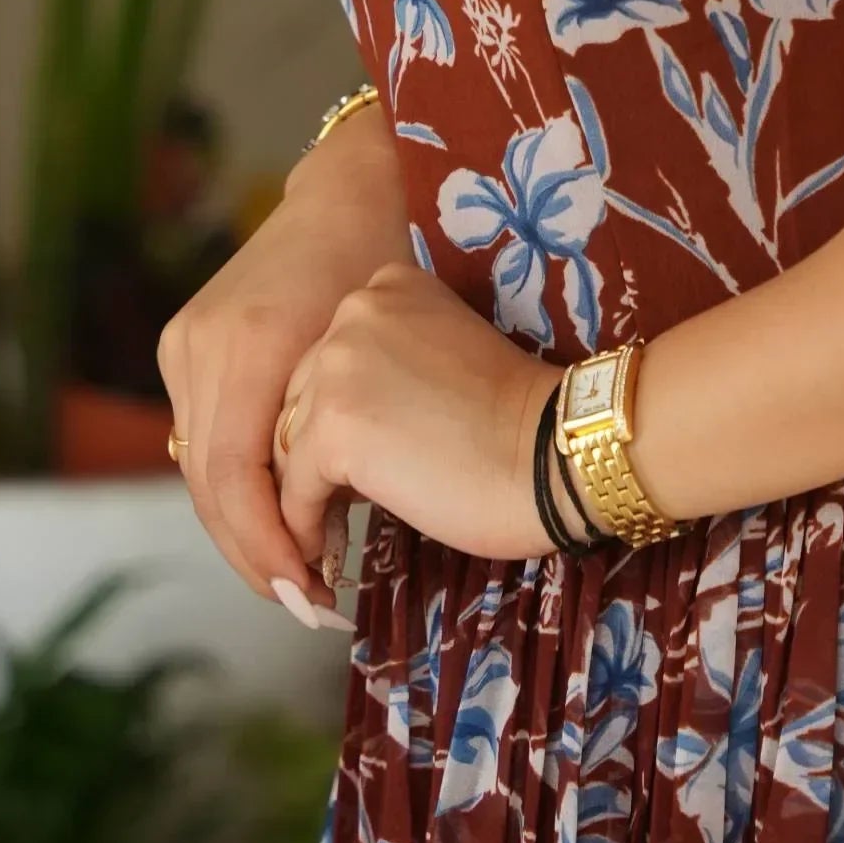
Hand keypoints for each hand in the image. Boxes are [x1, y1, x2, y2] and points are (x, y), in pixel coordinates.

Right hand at [157, 102, 412, 611]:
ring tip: (292, 576)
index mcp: (253, 345)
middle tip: (303, 604)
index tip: (307, 594)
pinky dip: (235, 485)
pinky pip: (203, 436)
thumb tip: (330, 530)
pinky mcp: (184, 344)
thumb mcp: (382, 352)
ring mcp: (185, 343)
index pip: (237, 480)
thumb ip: (349, 433)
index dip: (267, 547)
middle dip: (253, 552)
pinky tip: (274, 522)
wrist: (354, 191)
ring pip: (200, 468)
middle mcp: (204, 345)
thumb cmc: (392, 266)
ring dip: (241, 528)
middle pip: (210, 484)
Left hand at [273, 260, 561, 574]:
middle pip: (299, 397)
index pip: (329, 358)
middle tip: (332, 507)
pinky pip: (293, 491)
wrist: (556, 455)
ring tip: (320, 538)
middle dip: (312, 454)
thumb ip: (389, 374)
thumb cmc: (522, 423)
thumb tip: (335, 436)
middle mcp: (354, 312)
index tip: (362, 458)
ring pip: (287, 444)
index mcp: (389, 287)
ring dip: (302, 495)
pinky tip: (323, 555)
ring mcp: (338, 367)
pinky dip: (303, 528)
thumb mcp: (442, 362)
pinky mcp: (332, 429)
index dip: (340, 413)